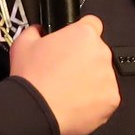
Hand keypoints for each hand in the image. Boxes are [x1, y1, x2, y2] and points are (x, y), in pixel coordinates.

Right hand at [10, 17, 119, 134]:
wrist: (36, 110)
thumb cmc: (30, 76)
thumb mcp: (23, 44)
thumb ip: (36, 31)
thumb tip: (39, 30)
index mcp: (84, 34)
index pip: (92, 24)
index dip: (81, 33)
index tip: (73, 43)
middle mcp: (101, 52)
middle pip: (97, 52)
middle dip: (84, 60)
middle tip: (65, 72)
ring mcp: (109, 77)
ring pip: (102, 75)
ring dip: (91, 80)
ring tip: (69, 91)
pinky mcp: (112, 99)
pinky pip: (106, 97)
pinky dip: (95, 101)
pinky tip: (76, 103)